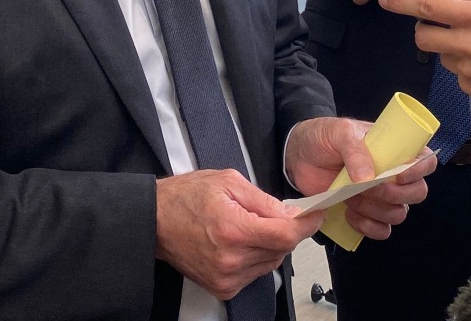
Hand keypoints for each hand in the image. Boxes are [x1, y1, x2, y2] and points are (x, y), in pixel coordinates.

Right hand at [155, 169, 322, 299]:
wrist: (155, 222)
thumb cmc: (186, 197)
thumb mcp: (229, 182)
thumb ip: (265, 200)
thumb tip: (293, 213)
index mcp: (234, 229)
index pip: (286, 234)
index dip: (306, 224)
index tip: (315, 214)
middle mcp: (231, 259)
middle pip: (282, 249)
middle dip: (284, 230)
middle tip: (270, 213)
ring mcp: (227, 277)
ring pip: (271, 262)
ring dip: (269, 244)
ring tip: (246, 226)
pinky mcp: (223, 288)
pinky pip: (256, 273)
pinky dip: (256, 257)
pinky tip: (239, 242)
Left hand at [286, 117, 434, 240]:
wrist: (299, 155)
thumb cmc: (324, 137)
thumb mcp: (339, 132)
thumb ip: (355, 150)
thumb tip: (368, 179)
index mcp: (395, 149)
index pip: (426, 161)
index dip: (419, 171)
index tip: (398, 174)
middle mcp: (394, 174)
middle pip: (417, 193)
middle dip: (395, 194)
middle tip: (368, 188)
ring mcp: (381, 196)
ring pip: (398, 214)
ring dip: (376, 209)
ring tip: (351, 197)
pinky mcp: (366, 213)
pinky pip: (381, 230)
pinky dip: (367, 227)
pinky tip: (349, 214)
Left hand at [378, 0, 470, 108]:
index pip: (429, 7)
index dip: (402, 2)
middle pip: (423, 36)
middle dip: (424, 30)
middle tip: (440, 26)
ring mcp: (468, 70)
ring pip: (440, 55)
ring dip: (449, 49)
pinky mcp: (469, 89)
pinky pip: (454, 73)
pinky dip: (463, 67)